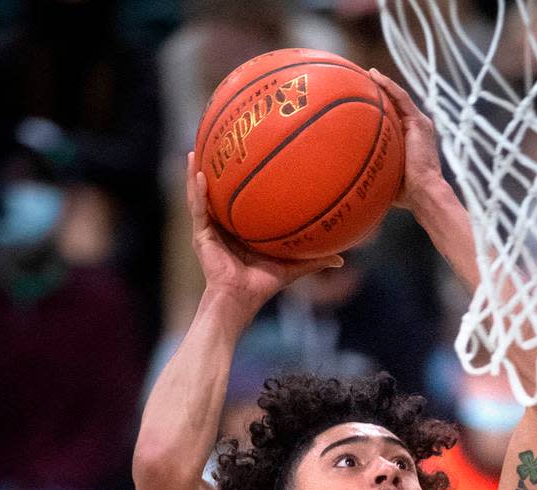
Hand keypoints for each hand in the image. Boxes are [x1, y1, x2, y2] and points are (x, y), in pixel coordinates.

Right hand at [185, 152, 342, 315]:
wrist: (240, 300)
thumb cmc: (263, 286)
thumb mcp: (292, 267)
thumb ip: (314, 260)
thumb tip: (341, 259)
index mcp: (240, 230)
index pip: (239, 200)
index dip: (239, 180)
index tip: (246, 156)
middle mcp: (222, 227)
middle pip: (216, 192)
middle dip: (214, 169)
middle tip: (217, 143)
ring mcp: (209, 230)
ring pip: (201, 195)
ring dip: (197, 172)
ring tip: (195, 148)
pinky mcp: (200, 235)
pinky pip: (198, 208)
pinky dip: (197, 190)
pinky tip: (199, 172)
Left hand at [368, 70, 445, 213]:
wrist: (424, 193)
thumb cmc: (405, 194)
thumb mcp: (385, 175)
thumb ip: (374, 167)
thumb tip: (349, 173)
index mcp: (407, 140)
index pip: (391, 117)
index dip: (377, 107)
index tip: (359, 99)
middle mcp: (414, 129)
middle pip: (394, 104)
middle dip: (377, 91)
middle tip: (359, 81)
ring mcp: (419, 124)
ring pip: (398, 97)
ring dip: (382, 83)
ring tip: (365, 73)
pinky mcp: (420, 122)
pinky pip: (401, 98)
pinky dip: (388, 86)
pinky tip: (374, 76)